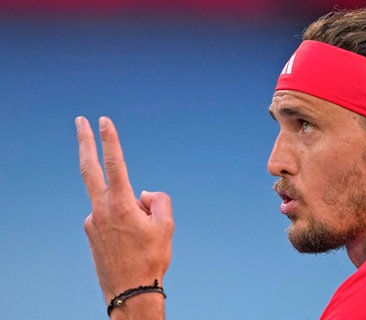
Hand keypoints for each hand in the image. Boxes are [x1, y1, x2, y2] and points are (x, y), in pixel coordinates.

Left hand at [76, 116, 173, 303]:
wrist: (131, 292)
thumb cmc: (151, 258)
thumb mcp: (167, 225)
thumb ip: (158, 199)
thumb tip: (143, 193)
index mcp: (121, 205)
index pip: (114, 164)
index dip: (109, 140)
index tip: (103, 121)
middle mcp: (101, 209)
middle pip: (89, 168)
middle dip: (84, 142)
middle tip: (79, 121)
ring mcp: (92, 221)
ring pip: (113, 200)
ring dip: (129, 207)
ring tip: (142, 237)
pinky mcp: (90, 232)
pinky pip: (109, 215)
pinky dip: (122, 219)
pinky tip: (130, 241)